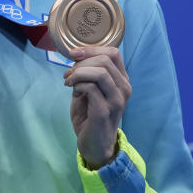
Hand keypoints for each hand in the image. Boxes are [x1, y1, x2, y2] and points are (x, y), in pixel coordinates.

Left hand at [65, 46, 130, 167]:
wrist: (94, 143)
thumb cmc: (90, 113)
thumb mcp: (88, 87)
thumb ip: (86, 71)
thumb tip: (75, 54)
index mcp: (121, 80)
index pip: (113, 53)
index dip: (91, 49)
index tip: (73, 54)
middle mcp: (124, 88)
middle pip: (104, 60)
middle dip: (81, 63)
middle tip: (69, 74)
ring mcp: (117, 100)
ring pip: (99, 72)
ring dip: (78, 74)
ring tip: (70, 83)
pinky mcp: (105, 111)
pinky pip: (91, 88)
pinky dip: (78, 85)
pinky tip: (74, 92)